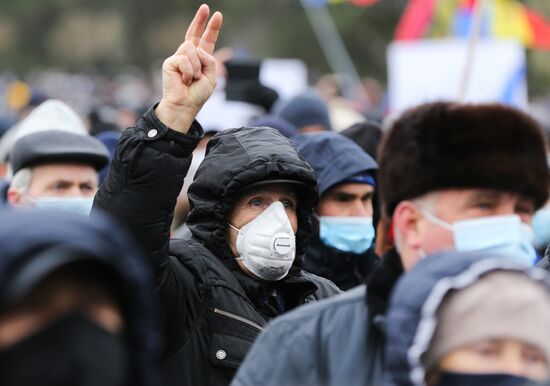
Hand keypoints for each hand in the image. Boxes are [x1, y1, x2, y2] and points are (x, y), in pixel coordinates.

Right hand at [156, 4, 222, 132]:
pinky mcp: (170, 62)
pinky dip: (189, 72)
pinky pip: (185, 59)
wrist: (185, 105)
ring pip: (192, 50)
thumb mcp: (212, 77)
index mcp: (200, 59)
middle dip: (200, 20)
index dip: (211, 28)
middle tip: (206, 7)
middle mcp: (188, 56)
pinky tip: (184, 81)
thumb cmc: (197, 95)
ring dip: (197, 67)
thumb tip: (197, 49)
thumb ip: (210, 60)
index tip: (216, 15)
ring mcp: (178, 58)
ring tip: (192, 79)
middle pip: (194, 34)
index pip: (205, 40)